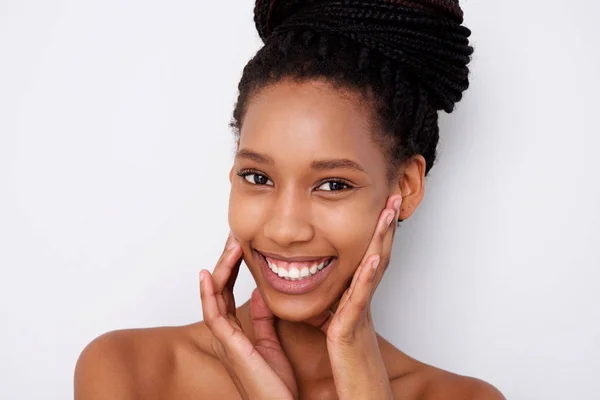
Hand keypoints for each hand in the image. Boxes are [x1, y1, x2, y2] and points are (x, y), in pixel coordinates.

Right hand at [199, 233, 297, 399]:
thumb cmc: (277, 385)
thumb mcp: (271, 343)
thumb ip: (263, 319)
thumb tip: (259, 294)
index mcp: (236, 332)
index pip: (229, 291)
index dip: (232, 267)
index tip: (240, 245)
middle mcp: (226, 334)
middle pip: (219, 289)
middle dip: (225, 261)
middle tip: (234, 236)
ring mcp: (226, 340)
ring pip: (215, 297)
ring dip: (221, 269)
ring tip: (230, 245)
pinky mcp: (231, 348)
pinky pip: (214, 316)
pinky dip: (209, 294)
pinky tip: (208, 274)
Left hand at [306, 194, 402, 399]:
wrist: (361, 393)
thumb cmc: (348, 365)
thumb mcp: (332, 325)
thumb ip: (326, 303)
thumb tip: (313, 286)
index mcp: (354, 298)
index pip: (365, 256)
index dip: (372, 231)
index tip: (378, 207)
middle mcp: (362, 300)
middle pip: (377, 254)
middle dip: (384, 225)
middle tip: (393, 197)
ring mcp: (360, 311)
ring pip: (374, 268)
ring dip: (383, 238)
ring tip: (390, 212)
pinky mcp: (351, 327)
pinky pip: (361, 297)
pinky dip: (369, 274)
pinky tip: (375, 255)